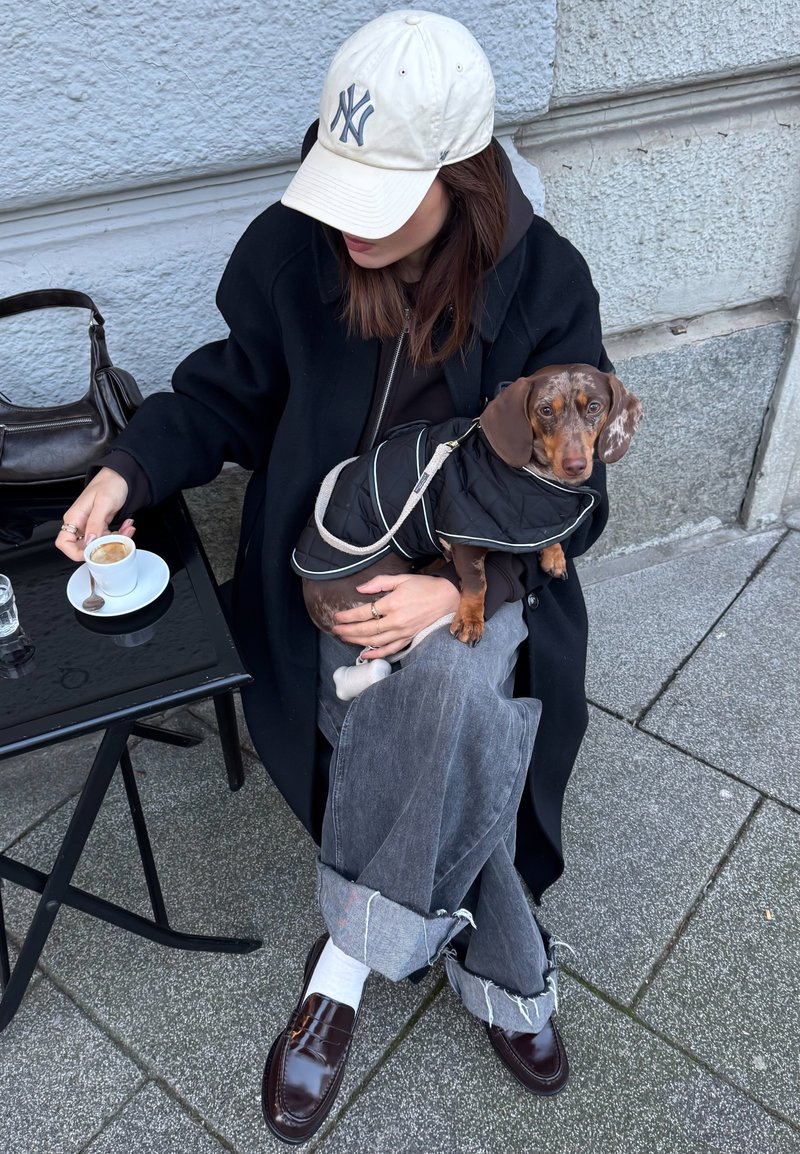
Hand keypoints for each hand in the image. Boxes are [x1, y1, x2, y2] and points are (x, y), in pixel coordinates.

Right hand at [55, 467, 133, 560]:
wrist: (122, 476)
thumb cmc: (110, 483)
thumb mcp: (104, 502)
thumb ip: (95, 523)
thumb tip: (89, 541)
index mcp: (74, 518)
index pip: (64, 542)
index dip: (75, 552)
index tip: (93, 553)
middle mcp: (80, 523)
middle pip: (84, 547)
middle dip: (103, 547)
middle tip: (118, 540)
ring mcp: (90, 525)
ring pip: (99, 544)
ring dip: (115, 540)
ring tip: (128, 530)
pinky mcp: (101, 526)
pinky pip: (108, 537)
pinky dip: (119, 535)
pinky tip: (127, 526)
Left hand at [332, 572, 460, 658]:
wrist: (448, 598)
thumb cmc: (424, 586)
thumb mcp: (401, 579)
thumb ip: (379, 583)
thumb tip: (359, 589)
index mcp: (392, 603)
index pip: (363, 612)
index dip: (347, 616)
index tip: (337, 617)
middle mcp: (396, 620)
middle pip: (366, 629)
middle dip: (348, 630)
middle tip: (335, 630)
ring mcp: (402, 632)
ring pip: (375, 641)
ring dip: (357, 641)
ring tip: (344, 638)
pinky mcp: (408, 638)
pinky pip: (390, 650)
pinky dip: (376, 654)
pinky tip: (364, 654)